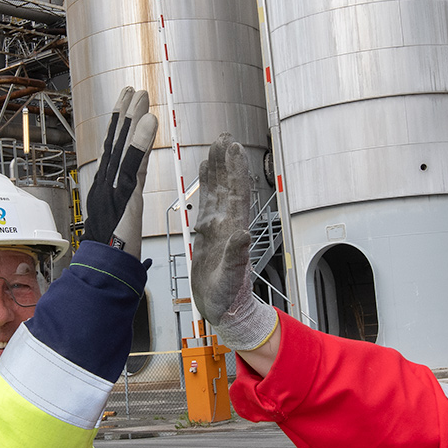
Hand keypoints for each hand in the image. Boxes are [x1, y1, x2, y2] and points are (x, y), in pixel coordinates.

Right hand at [81, 87, 156, 251]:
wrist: (103, 275)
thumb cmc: (111, 258)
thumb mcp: (117, 229)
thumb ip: (121, 211)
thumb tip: (124, 206)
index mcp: (104, 192)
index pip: (112, 154)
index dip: (118, 129)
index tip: (124, 106)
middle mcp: (104, 186)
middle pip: (115, 144)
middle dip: (123, 115)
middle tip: (131, 91)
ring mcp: (112, 190)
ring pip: (123, 149)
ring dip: (132, 119)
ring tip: (140, 95)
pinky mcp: (124, 198)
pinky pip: (134, 165)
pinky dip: (141, 141)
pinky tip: (150, 120)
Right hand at [193, 136, 277, 355]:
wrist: (224, 310)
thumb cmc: (228, 299)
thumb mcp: (231, 281)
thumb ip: (237, 257)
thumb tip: (243, 234)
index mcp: (233, 232)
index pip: (236, 195)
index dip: (235, 172)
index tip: (233, 149)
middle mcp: (228, 224)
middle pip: (228, 186)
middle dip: (227, 162)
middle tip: (224, 137)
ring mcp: (219, 227)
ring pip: (218, 190)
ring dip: (218, 168)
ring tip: (215, 146)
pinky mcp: (209, 233)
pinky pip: (208, 202)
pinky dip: (207, 184)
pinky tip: (204, 171)